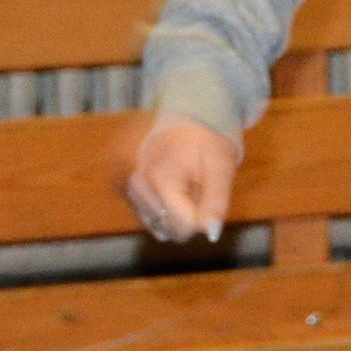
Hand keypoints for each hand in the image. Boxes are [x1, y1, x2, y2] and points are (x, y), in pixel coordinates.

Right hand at [124, 115, 241, 241]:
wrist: (189, 115)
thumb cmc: (209, 140)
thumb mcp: (221, 167)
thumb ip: (216, 203)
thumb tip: (212, 234)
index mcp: (159, 179)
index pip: (183, 227)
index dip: (203, 219)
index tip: (210, 195)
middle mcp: (138, 186)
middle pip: (171, 230)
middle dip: (191, 215)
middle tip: (199, 185)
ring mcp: (131, 190)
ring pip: (161, 227)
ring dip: (179, 214)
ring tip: (187, 183)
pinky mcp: (129, 193)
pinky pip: (152, 220)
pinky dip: (168, 211)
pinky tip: (175, 188)